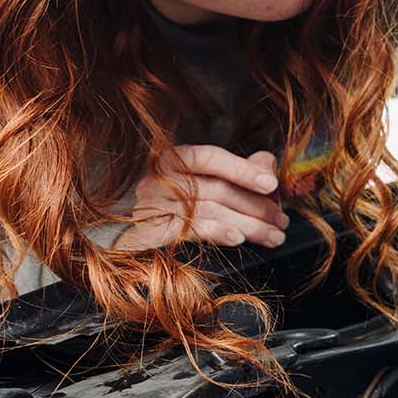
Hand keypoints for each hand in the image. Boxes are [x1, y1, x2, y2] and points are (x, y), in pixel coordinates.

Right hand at [112, 145, 290, 250]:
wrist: (116, 239)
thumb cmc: (167, 207)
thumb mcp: (198, 182)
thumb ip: (233, 171)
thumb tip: (267, 163)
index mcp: (169, 160)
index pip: (209, 157)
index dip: (242, 169)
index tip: (272, 183)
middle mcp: (157, 179)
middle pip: (216, 189)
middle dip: (257, 206)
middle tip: (282, 220)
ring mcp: (150, 206)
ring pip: (211, 211)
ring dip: (250, 225)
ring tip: (274, 236)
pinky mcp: (148, 233)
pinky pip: (190, 230)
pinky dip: (218, 233)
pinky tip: (239, 239)